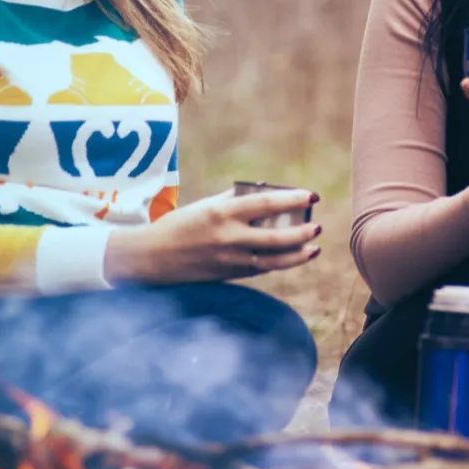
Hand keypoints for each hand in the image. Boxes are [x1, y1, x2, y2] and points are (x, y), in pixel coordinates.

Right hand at [105, 187, 321, 283]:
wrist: (152, 258)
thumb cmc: (180, 225)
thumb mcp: (206, 206)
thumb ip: (234, 199)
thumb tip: (265, 192)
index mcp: (222, 212)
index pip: (266, 203)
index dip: (293, 199)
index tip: (313, 195)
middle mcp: (228, 237)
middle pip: (276, 237)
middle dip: (302, 232)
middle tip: (317, 226)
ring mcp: (230, 259)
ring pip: (273, 260)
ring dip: (298, 254)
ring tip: (315, 247)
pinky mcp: (228, 275)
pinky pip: (261, 270)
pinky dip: (280, 263)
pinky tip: (294, 257)